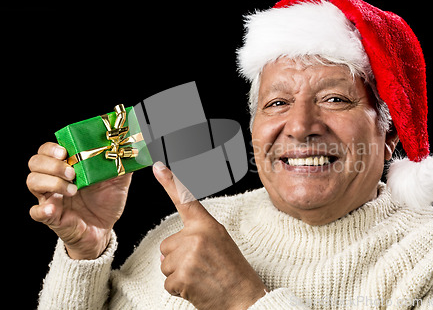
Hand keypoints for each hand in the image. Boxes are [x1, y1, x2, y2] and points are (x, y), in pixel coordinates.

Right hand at [27, 142, 131, 258]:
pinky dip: (41, 209)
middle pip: (36, 162)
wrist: (104, 229)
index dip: (52, 148)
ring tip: (72, 189)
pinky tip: (53, 208)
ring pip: (33, 182)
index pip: (48, 150)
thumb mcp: (118, 182)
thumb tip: (130, 150)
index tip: (65, 151)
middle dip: (52, 164)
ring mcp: (50, 197)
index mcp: (68, 167)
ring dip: (51, 182)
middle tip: (72, 172)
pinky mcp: (50, 217)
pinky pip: (36, 212)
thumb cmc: (106, 202)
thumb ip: (122, 165)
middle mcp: (54, 179)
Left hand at [154, 161, 267, 309]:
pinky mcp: (183, 276)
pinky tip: (196, 287)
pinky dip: (179, 289)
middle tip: (201, 267)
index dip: (170, 182)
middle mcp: (196, 236)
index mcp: (207, 225)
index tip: (158, 166)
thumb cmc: (233, 271)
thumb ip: (197, 235)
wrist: (244, 298)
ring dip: (178, 274)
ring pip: (165, 264)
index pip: (185, 199)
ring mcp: (188, 256)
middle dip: (177, 259)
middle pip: (166, 245)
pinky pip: (167, 282)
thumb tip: (169, 247)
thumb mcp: (220, 242)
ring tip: (200, 277)